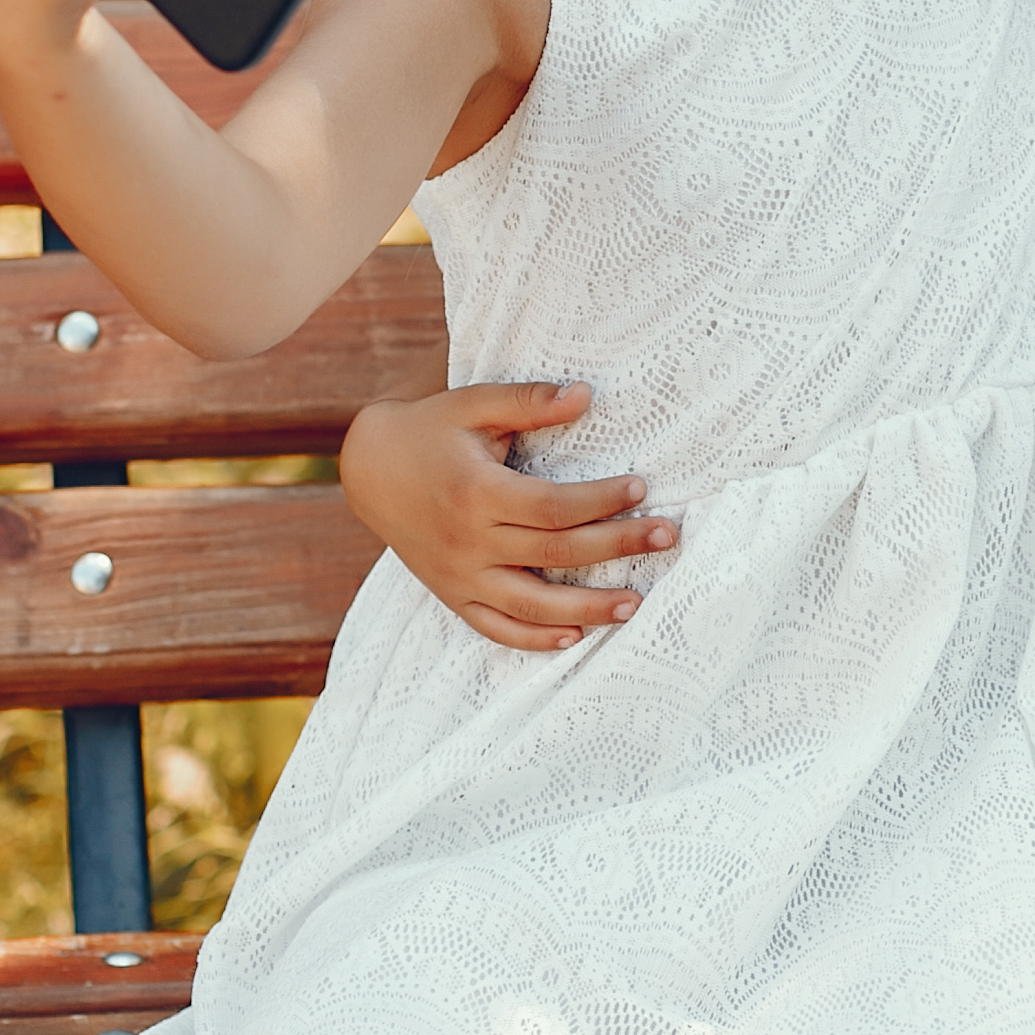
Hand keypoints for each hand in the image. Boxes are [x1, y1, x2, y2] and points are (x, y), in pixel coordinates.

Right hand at [337, 381, 680, 652]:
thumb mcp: (472, 404)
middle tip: (666, 538)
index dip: (601, 501)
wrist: (368, 469)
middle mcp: (469, 541)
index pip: (554, 507)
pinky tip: (575, 636)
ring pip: (532, 605)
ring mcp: (459, 576)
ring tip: (635, 604)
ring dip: (588, 609)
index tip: (641, 488)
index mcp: (476, 492)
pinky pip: (495, 628)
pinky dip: (534, 639)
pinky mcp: (451, 595)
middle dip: (616, 546)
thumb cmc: (429, 429)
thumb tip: (586, 395)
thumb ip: (528, 402)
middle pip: (556, 554)